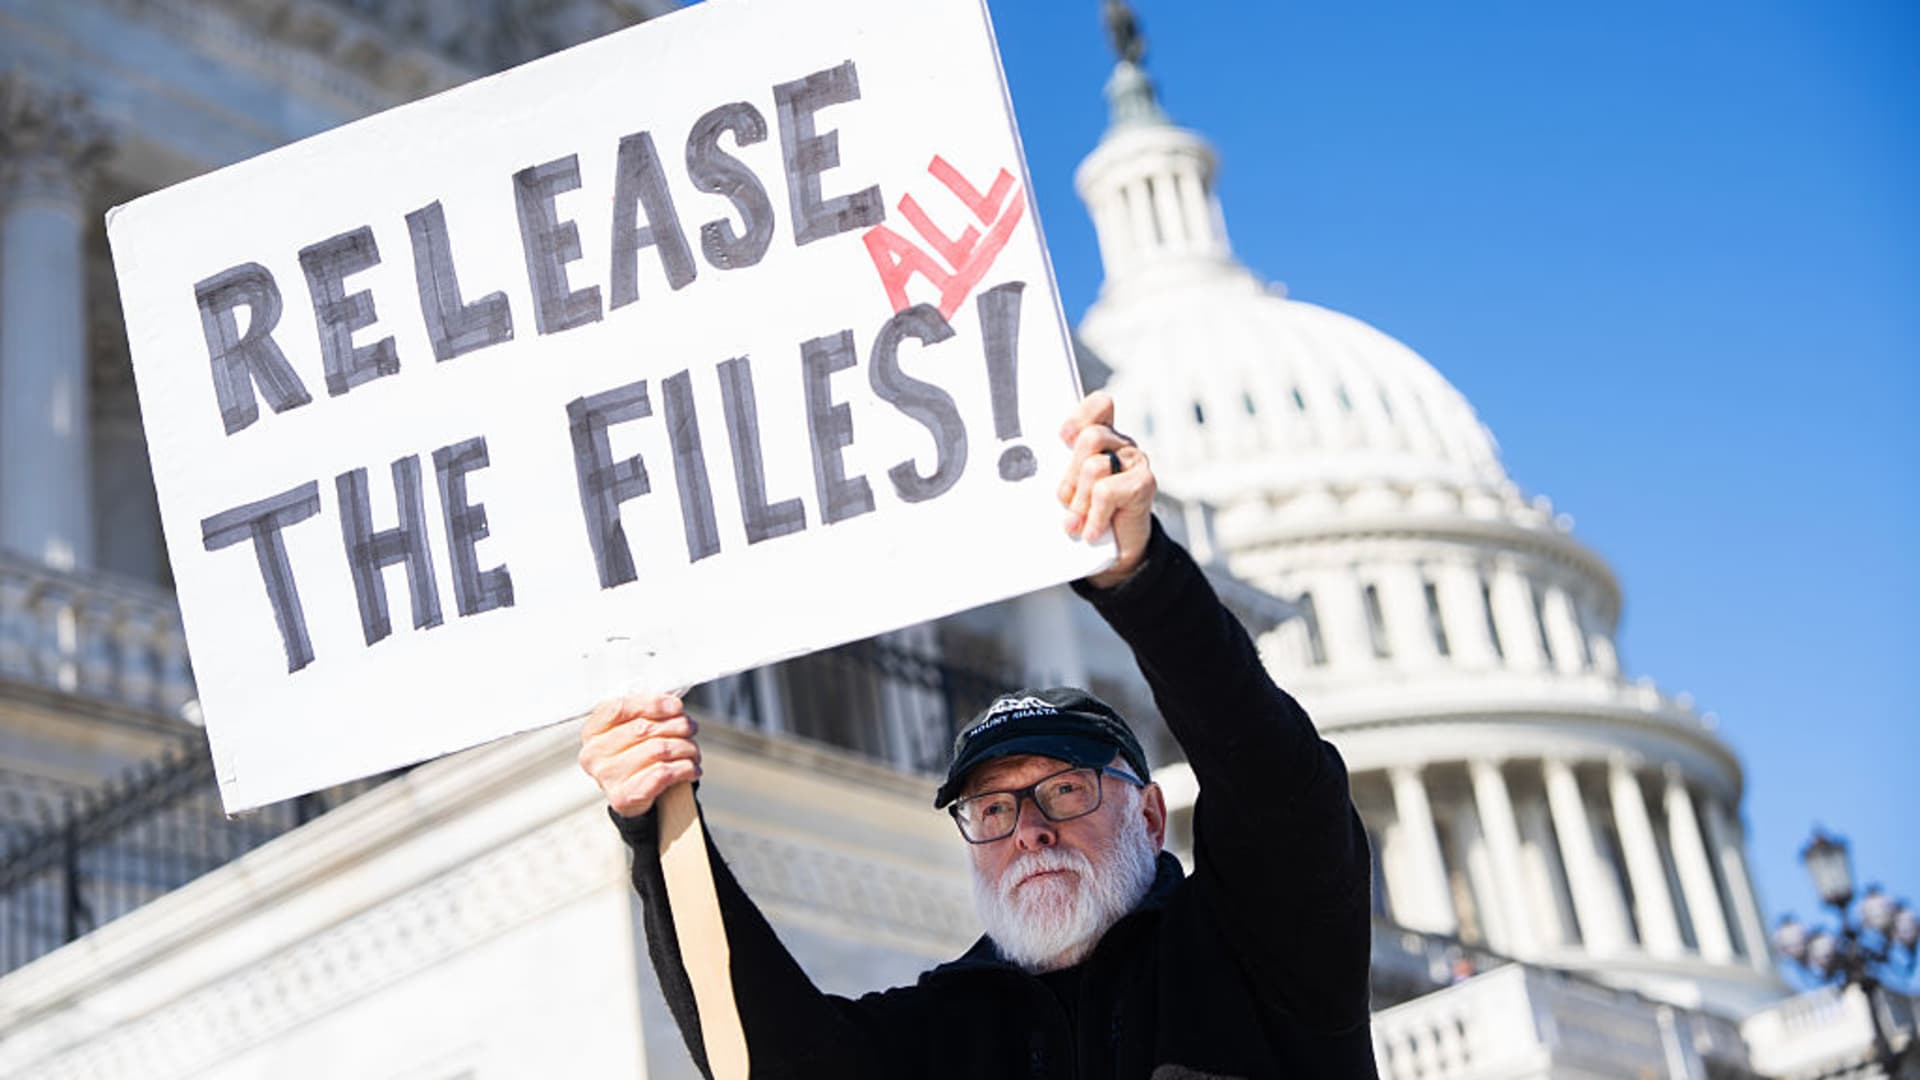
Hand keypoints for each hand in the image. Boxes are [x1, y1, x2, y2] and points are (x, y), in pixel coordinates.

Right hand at [578, 693, 701, 817]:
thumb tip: (672, 704)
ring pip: (658, 750)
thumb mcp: (633, 728)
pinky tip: (691, 768)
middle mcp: (594, 754)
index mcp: (593, 732)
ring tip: (692, 750)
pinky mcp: (623, 797)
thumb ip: (646, 712)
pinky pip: (662, 773)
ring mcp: (606, 777)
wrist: (635, 796)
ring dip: (685, 747)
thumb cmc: (636, 756)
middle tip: (691, 728)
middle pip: (643, 728)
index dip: (652, 704)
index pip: (619, 708)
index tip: (676, 706)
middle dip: (677, 725)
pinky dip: (684, 768)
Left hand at [1057, 391, 1154, 589]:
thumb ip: (1059, 469)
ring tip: (1076, 521)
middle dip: (1071, 474)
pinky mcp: (1144, 484)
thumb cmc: (1087, 514)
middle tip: (1065, 501)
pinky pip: (1107, 492)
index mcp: (1103, 437)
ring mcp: (1135, 462)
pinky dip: (1094, 516)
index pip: (1100, 406)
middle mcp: (1121, 445)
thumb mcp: (1068, 488)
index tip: (1063, 437)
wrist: (1115, 551)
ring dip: (1080, 500)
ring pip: (1095, 466)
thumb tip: (1031, 471)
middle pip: (1090, 438)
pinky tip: (1092, 530)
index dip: (1081, 416)